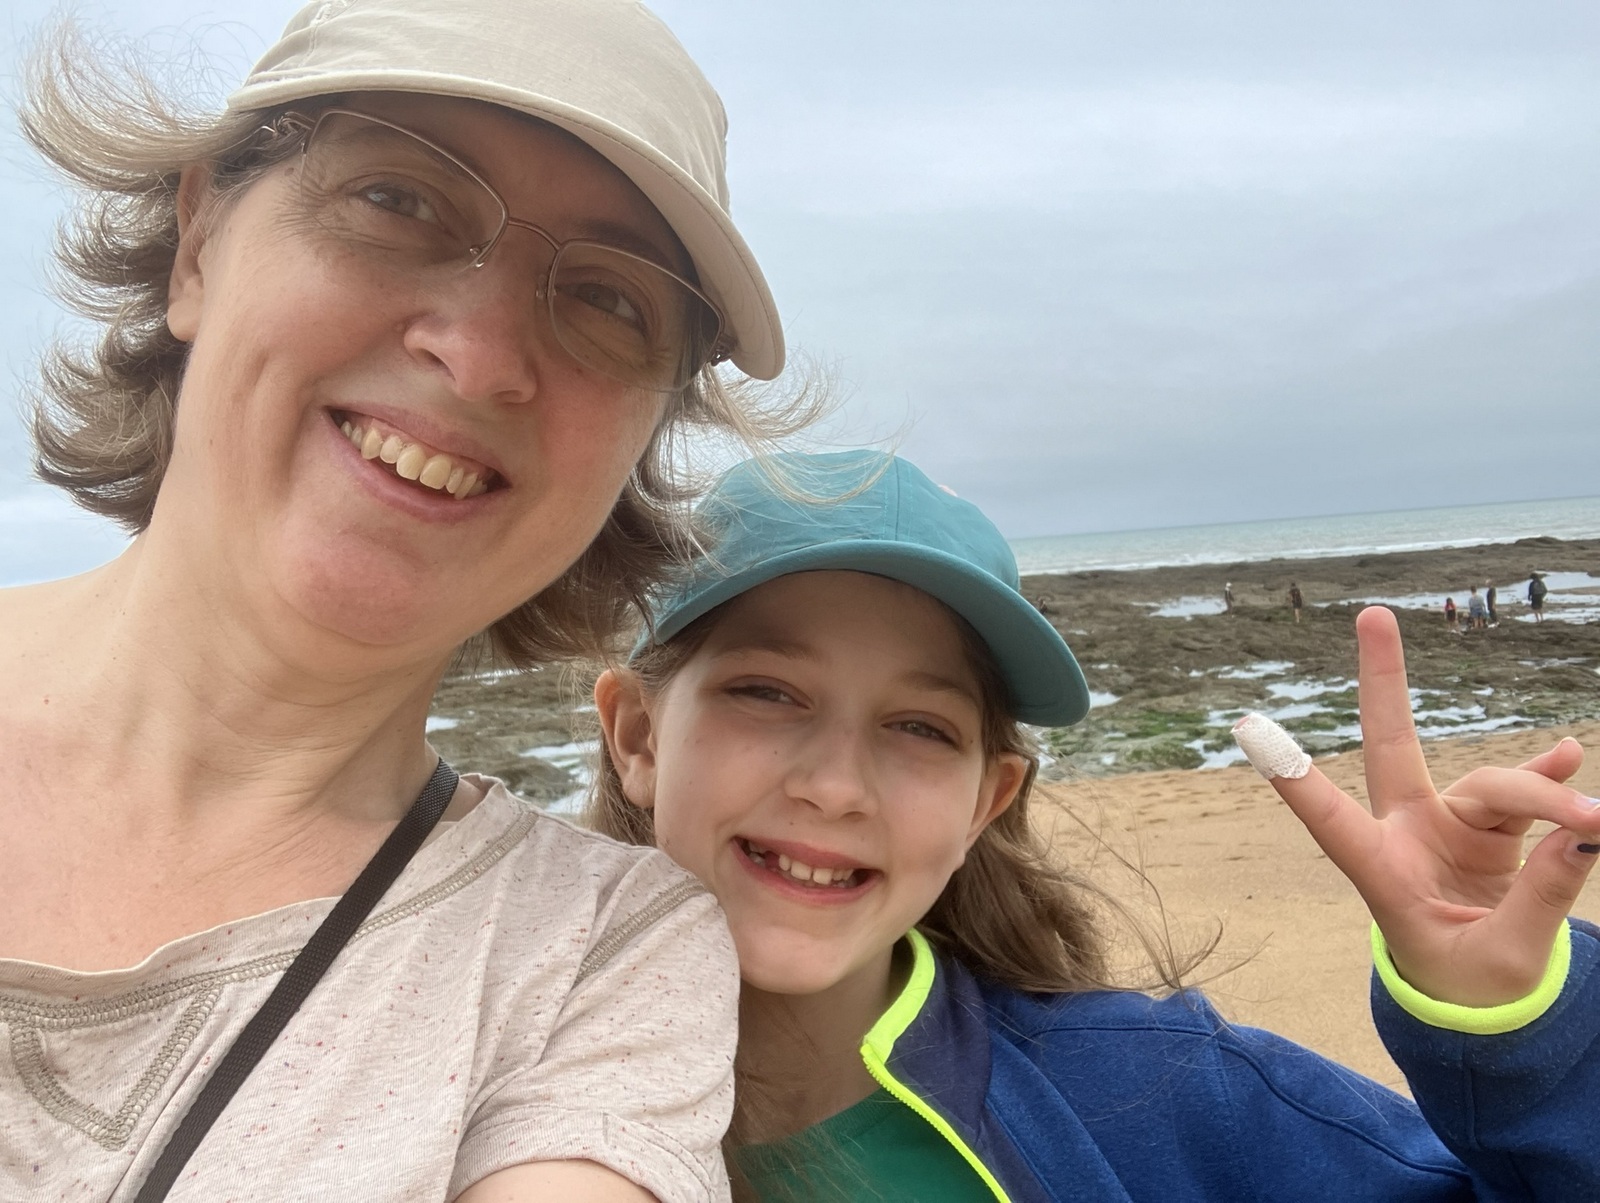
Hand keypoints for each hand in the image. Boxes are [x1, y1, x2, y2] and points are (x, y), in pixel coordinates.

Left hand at [1248, 606, 1599, 1007]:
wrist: (1482, 998)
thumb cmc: (1469, 989)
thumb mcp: (1504, 958)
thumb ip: (1541, 896)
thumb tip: (1586, 833)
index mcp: (1380, 875)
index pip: (1329, 821)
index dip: (1294, 779)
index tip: (1247, 727)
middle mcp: (1406, 835)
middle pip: (1393, 745)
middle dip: (1384, 681)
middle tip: (1373, 613)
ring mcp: (1446, 825)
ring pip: (1495, 787)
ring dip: (1546, 796)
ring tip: (1595, 820)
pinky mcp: (1487, 827)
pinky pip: (1524, 793)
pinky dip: (1551, 778)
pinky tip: (1568, 754)